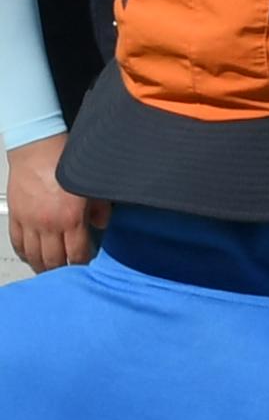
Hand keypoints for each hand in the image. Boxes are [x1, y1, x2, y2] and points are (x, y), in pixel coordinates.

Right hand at [7, 134, 100, 272]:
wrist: (38, 147)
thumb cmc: (66, 162)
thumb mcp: (92, 185)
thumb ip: (99, 209)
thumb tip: (101, 224)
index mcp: (70, 218)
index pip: (77, 253)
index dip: (83, 263)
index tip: (86, 264)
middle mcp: (48, 224)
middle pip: (53, 260)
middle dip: (62, 270)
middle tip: (68, 272)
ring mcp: (28, 222)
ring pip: (33, 255)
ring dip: (42, 265)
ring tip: (50, 269)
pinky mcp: (15, 216)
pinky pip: (17, 242)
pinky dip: (25, 252)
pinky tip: (31, 255)